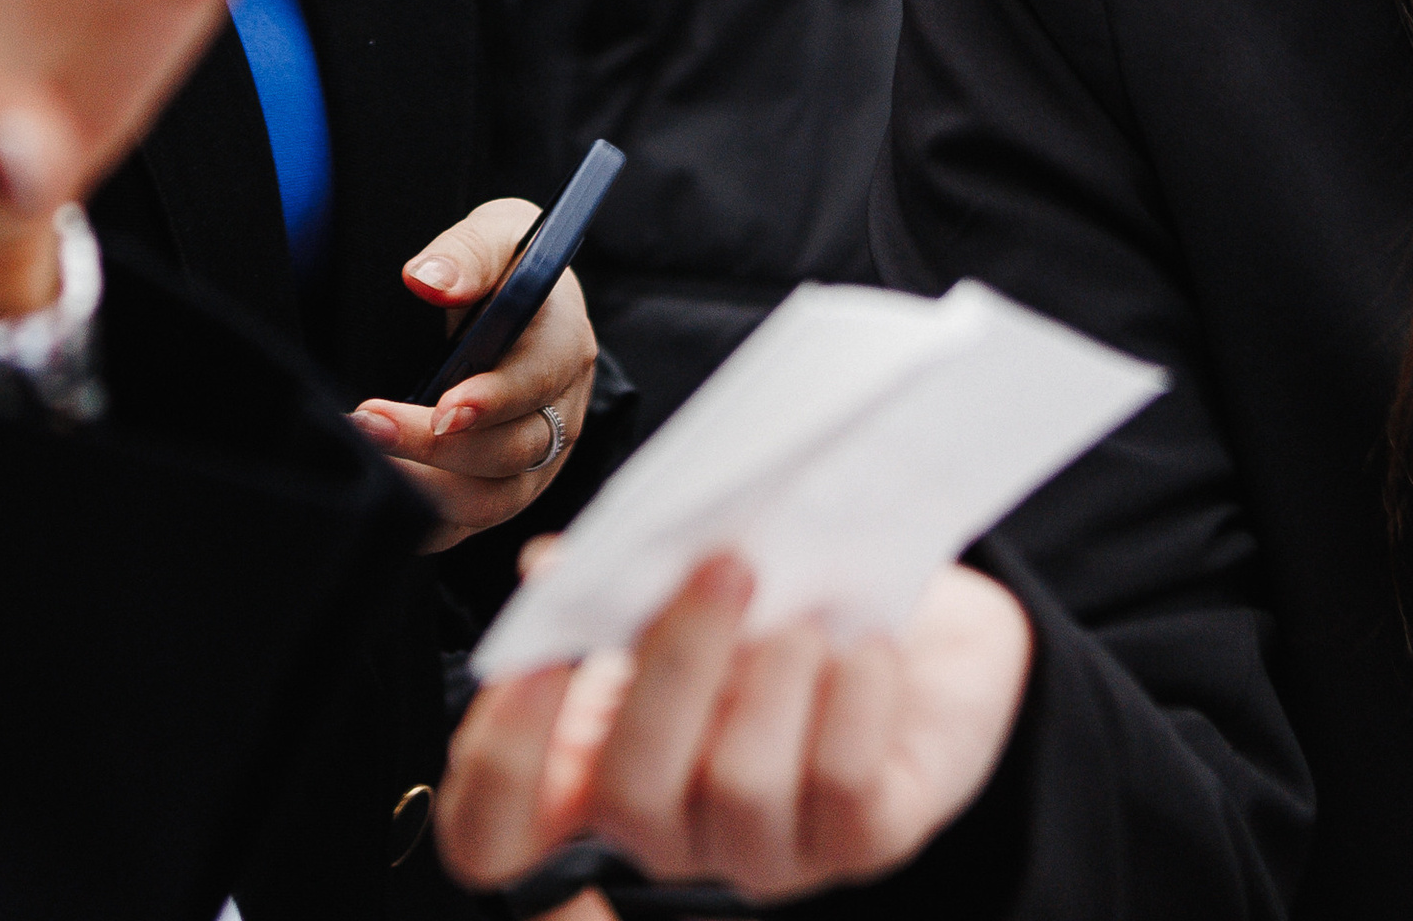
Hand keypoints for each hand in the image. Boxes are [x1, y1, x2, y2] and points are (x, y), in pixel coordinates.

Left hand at [347, 198, 597, 548]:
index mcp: (565, 346)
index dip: (493, 400)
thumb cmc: (510, 269)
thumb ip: (466, 253)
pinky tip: (384, 503)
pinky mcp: (507, 490)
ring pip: (493, 498)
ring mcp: (537, 461)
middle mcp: (561, 413)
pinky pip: (471, 523)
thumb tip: (427, 278)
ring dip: (427, 487)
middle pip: (511, 450)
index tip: (445, 407)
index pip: (536, 383)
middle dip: (436, 443)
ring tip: (367, 459)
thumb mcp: (498, 236)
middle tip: (368, 422)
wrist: (528, 305)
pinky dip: (429, 524)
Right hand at [438, 557, 1031, 902]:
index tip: (530, 659)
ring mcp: (765, 850)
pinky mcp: (862, 843)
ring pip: (741, 791)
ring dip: (771, 678)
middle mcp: (670, 827)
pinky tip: (863, 643)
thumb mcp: (682, 583)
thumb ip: (616, 584)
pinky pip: (843, 788)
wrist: (914, 622)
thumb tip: (560, 568)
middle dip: (675, 668)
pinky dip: (851, 699)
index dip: (498, 765)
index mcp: (594, 766)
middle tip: (724, 563)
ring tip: (803, 609)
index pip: (499, 830)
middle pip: (630, 796)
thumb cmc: (775, 591)